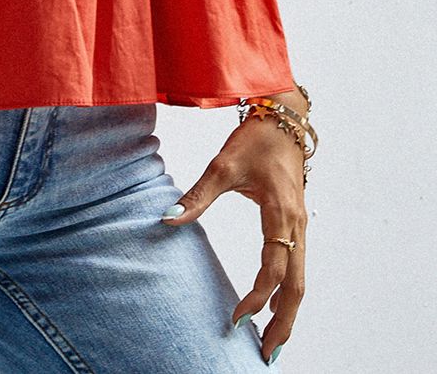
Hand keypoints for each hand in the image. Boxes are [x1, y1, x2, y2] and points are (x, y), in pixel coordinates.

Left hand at [160, 95, 307, 364]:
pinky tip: (274, 307)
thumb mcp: (223, 164)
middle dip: (283, 322)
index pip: (274, 267)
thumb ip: (197, 196)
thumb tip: (166, 218)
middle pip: (298, 286)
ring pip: (301, 280)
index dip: (258, 296)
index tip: (236, 318)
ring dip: (288, 312)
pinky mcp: (297, 224)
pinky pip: (298, 267)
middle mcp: (297, 225)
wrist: (285, 117)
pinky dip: (289, 293)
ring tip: (272, 342)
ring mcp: (301, 226)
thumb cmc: (255, 139)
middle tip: (266, 354)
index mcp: (281, 212)